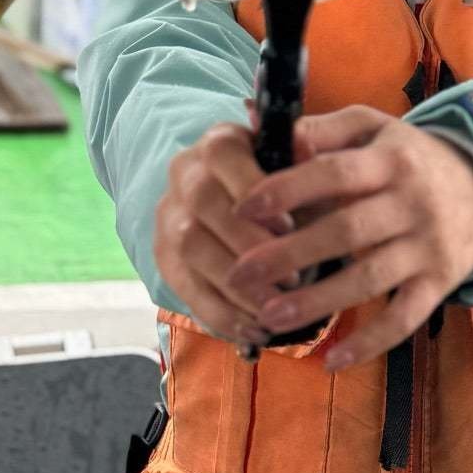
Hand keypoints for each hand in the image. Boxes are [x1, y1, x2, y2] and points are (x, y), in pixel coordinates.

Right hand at [154, 121, 315, 346]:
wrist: (239, 205)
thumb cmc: (283, 188)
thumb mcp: (297, 171)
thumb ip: (303, 164)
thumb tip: (309, 145)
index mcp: (218, 142)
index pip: (223, 155)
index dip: (254, 190)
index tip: (290, 226)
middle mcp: (184, 173)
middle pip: (205, 205)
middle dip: (249, 246)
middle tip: (293, 279)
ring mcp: (169, 216)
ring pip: (192, 248)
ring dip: (236, 285)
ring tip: (276, 311)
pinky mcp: (164, 257)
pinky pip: (185, 288)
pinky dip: (221, 314)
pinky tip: (255, 331)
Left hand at [227, 105, 472, 370]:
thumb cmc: (405, 157)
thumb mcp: (371, 129)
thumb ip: (318, 130)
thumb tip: (256, 123)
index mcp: (390, 159)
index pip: (335, 173)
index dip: (289, 189)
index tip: (242, 207)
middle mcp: (412, 202)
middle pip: (347, 230)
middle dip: (289, 254)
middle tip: (239, 273)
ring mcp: (427, 246)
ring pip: (370, 279)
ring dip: (318, 301)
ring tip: (269, 315)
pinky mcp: (439, 283)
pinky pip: (404, 318)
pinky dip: (370, 343)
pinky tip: (330, 361)